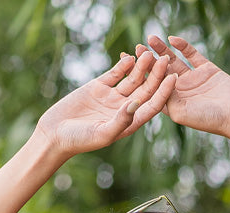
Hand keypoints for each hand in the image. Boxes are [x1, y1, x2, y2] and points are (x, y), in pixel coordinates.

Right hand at [35, 51, 176, 157]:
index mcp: (130, 123)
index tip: (174, 79)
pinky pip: (115, 74)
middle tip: (165, 59)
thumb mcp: (103, 133)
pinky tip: (130, 57)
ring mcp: (112, 97)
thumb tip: (137, 103)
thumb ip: (121, 120)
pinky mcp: (99, 87)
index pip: (152, 105)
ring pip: (131, 79)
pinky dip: (122, 65)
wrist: (55, 134)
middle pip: (145, 89)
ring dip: (141, 67)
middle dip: (156, 75)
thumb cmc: (80, 140)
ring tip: (149, 53)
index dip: (164, 92)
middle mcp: (124, 109)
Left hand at [137, 36, 229, 139]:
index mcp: (172, 104)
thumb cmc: (211, 120)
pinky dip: (183, 46)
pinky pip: (192, 55)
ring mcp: (193, 79)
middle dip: (148, 60)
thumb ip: (167, 99)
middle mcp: (181, 91)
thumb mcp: (183, 113)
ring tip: (150, 38)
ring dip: (162, 50)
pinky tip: (172, 39)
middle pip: (161, 72)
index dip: (140, 76)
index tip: (127, 65)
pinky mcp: (206, 69)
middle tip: (136, 48)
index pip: (152, 87)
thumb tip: (154, 83)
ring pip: (174, 61)